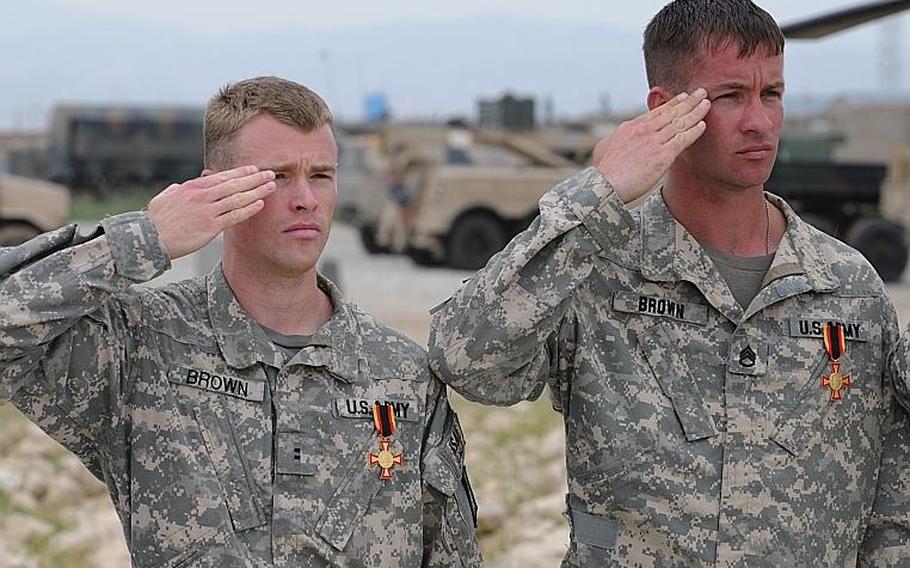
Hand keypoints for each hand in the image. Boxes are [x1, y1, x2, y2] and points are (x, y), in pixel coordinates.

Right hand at [147, 166, 275, 258]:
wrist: (150, 238)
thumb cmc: (155, 220)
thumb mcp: (165, 198)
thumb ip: (176, 190)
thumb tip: (180, 187)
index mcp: (193, 187)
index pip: (222, 176)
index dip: (240, 172)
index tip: (253, 168)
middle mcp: (203, 196)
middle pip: (234, 184)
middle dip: (254, 178)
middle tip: (270, 173)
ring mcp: (208, 211)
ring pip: (238, 198)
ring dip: (257, 191)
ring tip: (271, 186)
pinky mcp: (211, 227)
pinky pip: (235, 216)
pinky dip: (249, 209)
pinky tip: (260, 204)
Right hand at [594, 88, 709, 203]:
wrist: (605, 184)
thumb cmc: (604, 171)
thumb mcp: (606, 148)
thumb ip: (617, 140)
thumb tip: (619, 139)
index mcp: (630, 127)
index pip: (656, 112)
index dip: (672, 103)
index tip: (683, 97)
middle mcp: (643, 130)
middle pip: (670, 112)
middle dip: (688, 101)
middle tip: (701, 92)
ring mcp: (654, 141)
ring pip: (679, 122)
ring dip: (695, 112)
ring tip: (707, 103)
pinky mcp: (663, 155)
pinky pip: (682, 139)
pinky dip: (693, 131)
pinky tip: (702, 125)